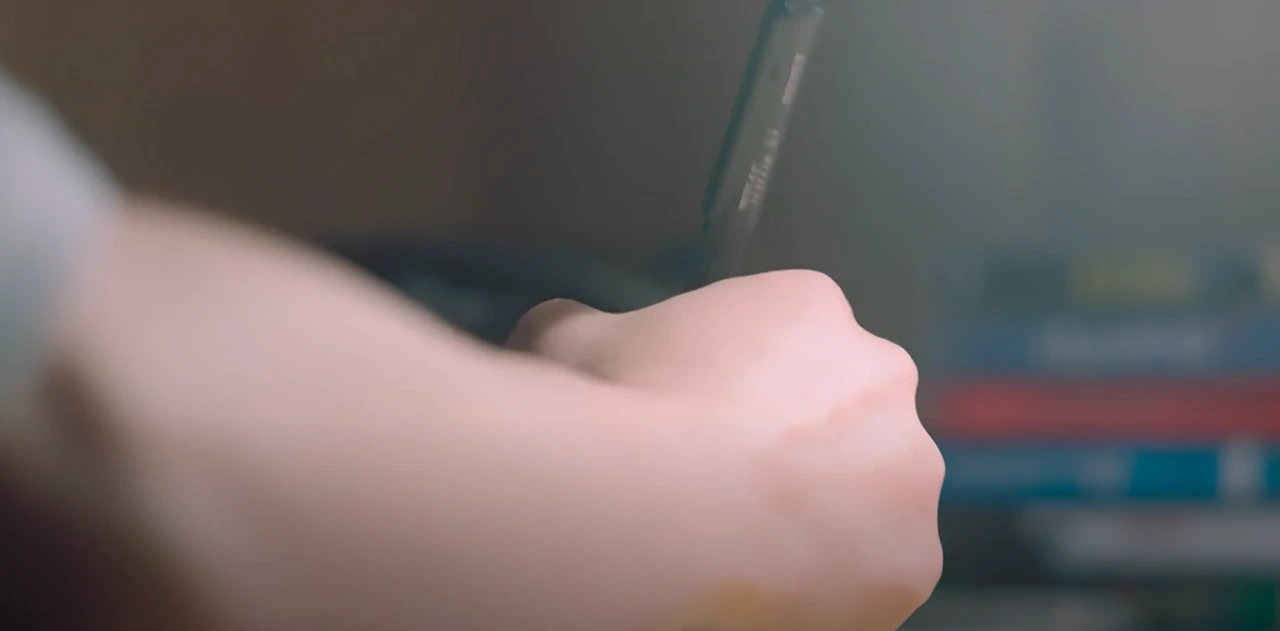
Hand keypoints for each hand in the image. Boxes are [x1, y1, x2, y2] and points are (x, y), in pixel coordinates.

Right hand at [510, 270, 944, 630]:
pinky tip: (763, 581)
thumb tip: (558, 326)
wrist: (648, 517)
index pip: (787, 337)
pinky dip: (827, 579)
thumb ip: (584, 325)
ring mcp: (906, 474)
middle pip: (841, 412)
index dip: (737, 382)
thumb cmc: (618, 416)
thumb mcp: (575, 340)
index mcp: (809, 310)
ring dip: (821, 513)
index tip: (700, 418)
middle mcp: (880, 379)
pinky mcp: (912, 563)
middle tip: (724, 483)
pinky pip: (871, 571)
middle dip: (795, 444)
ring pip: (868, 495)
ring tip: (740, 542)